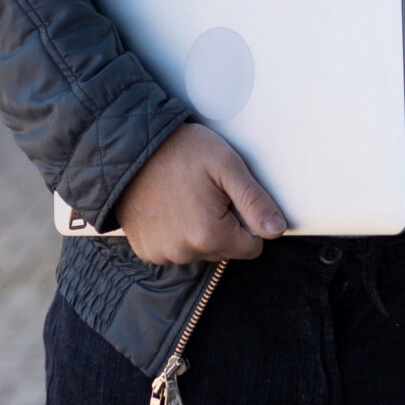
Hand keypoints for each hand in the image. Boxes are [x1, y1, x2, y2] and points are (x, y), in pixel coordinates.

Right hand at [110, 122, 286, 264]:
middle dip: (223, 225)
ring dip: (199, 230)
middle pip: (225, 250)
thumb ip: (255, 200)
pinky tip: (168, 208)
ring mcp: (162, 254)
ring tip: (185, 197)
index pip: (252, 247)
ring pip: (200, 251)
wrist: (128, 149)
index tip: (229, 198)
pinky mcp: (146, 251)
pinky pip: (175, 250)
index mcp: (209, 235)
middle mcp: (184, 253)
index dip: (247, 220)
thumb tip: (276, 229)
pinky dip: (176, 233)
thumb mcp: (226, 165)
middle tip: (206, 193)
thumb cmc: (178, 151)